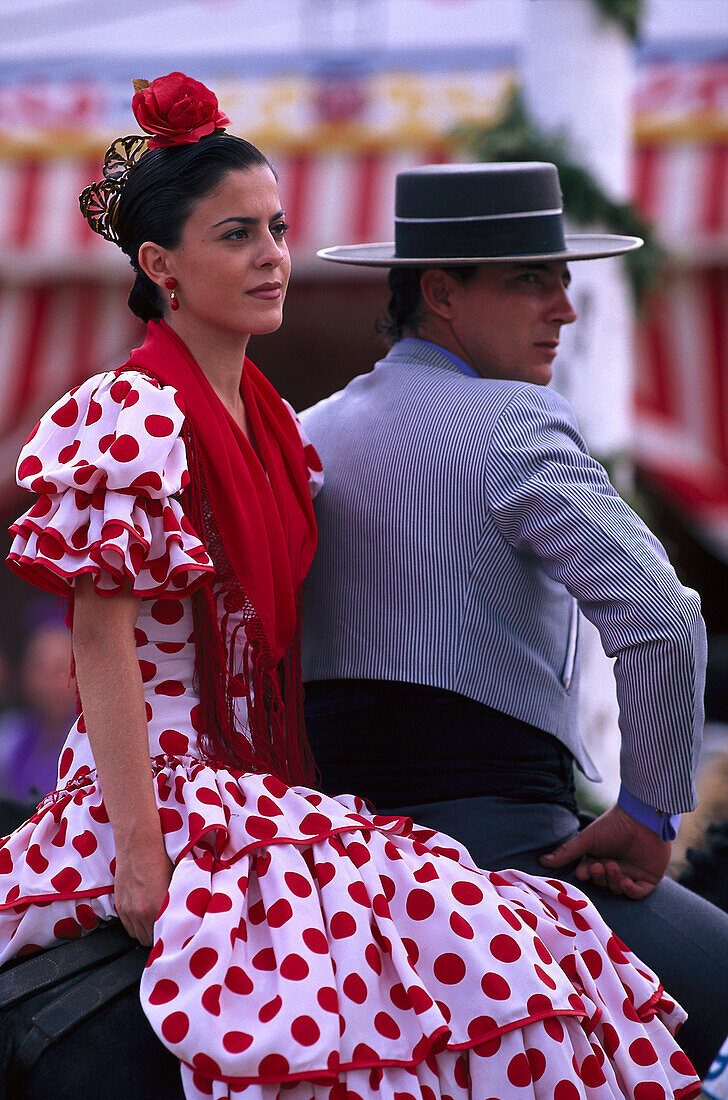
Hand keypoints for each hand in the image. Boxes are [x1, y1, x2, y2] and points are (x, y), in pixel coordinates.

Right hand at [114, 836, 172, 944]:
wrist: (139, 844)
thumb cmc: (161, 858)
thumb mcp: (176, 881)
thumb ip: (176, 902)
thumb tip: (184, 913)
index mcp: (158, 908)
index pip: (163, 938)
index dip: (170, 937)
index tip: (175, 934)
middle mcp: (141, 913)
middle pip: (149, 941)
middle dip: (157, 937)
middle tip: (165, 929)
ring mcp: (128, 910)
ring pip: (137, 936)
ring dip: (146, 932)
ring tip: (154, 923)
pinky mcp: (119, 905)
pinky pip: (127, 926)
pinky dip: (135, 925)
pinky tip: (143, 917)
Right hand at [538, 803, 669, 898]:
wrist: (641, 818)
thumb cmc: (612, 825)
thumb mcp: (587, 839)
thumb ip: (567, 852)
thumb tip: (541, 861)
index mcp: (600, 858)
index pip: (590, 875)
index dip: (586, 875)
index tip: (584, 871)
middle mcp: (615, 867)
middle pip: (603, 883)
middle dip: (600, 877)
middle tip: (599, 866)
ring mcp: (632, 873)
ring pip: (618, 889)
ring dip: (613, 881)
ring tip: (613, 866)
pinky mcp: (648, 878)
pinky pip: (637, 893)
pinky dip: (630, 891)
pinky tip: (625, 881)